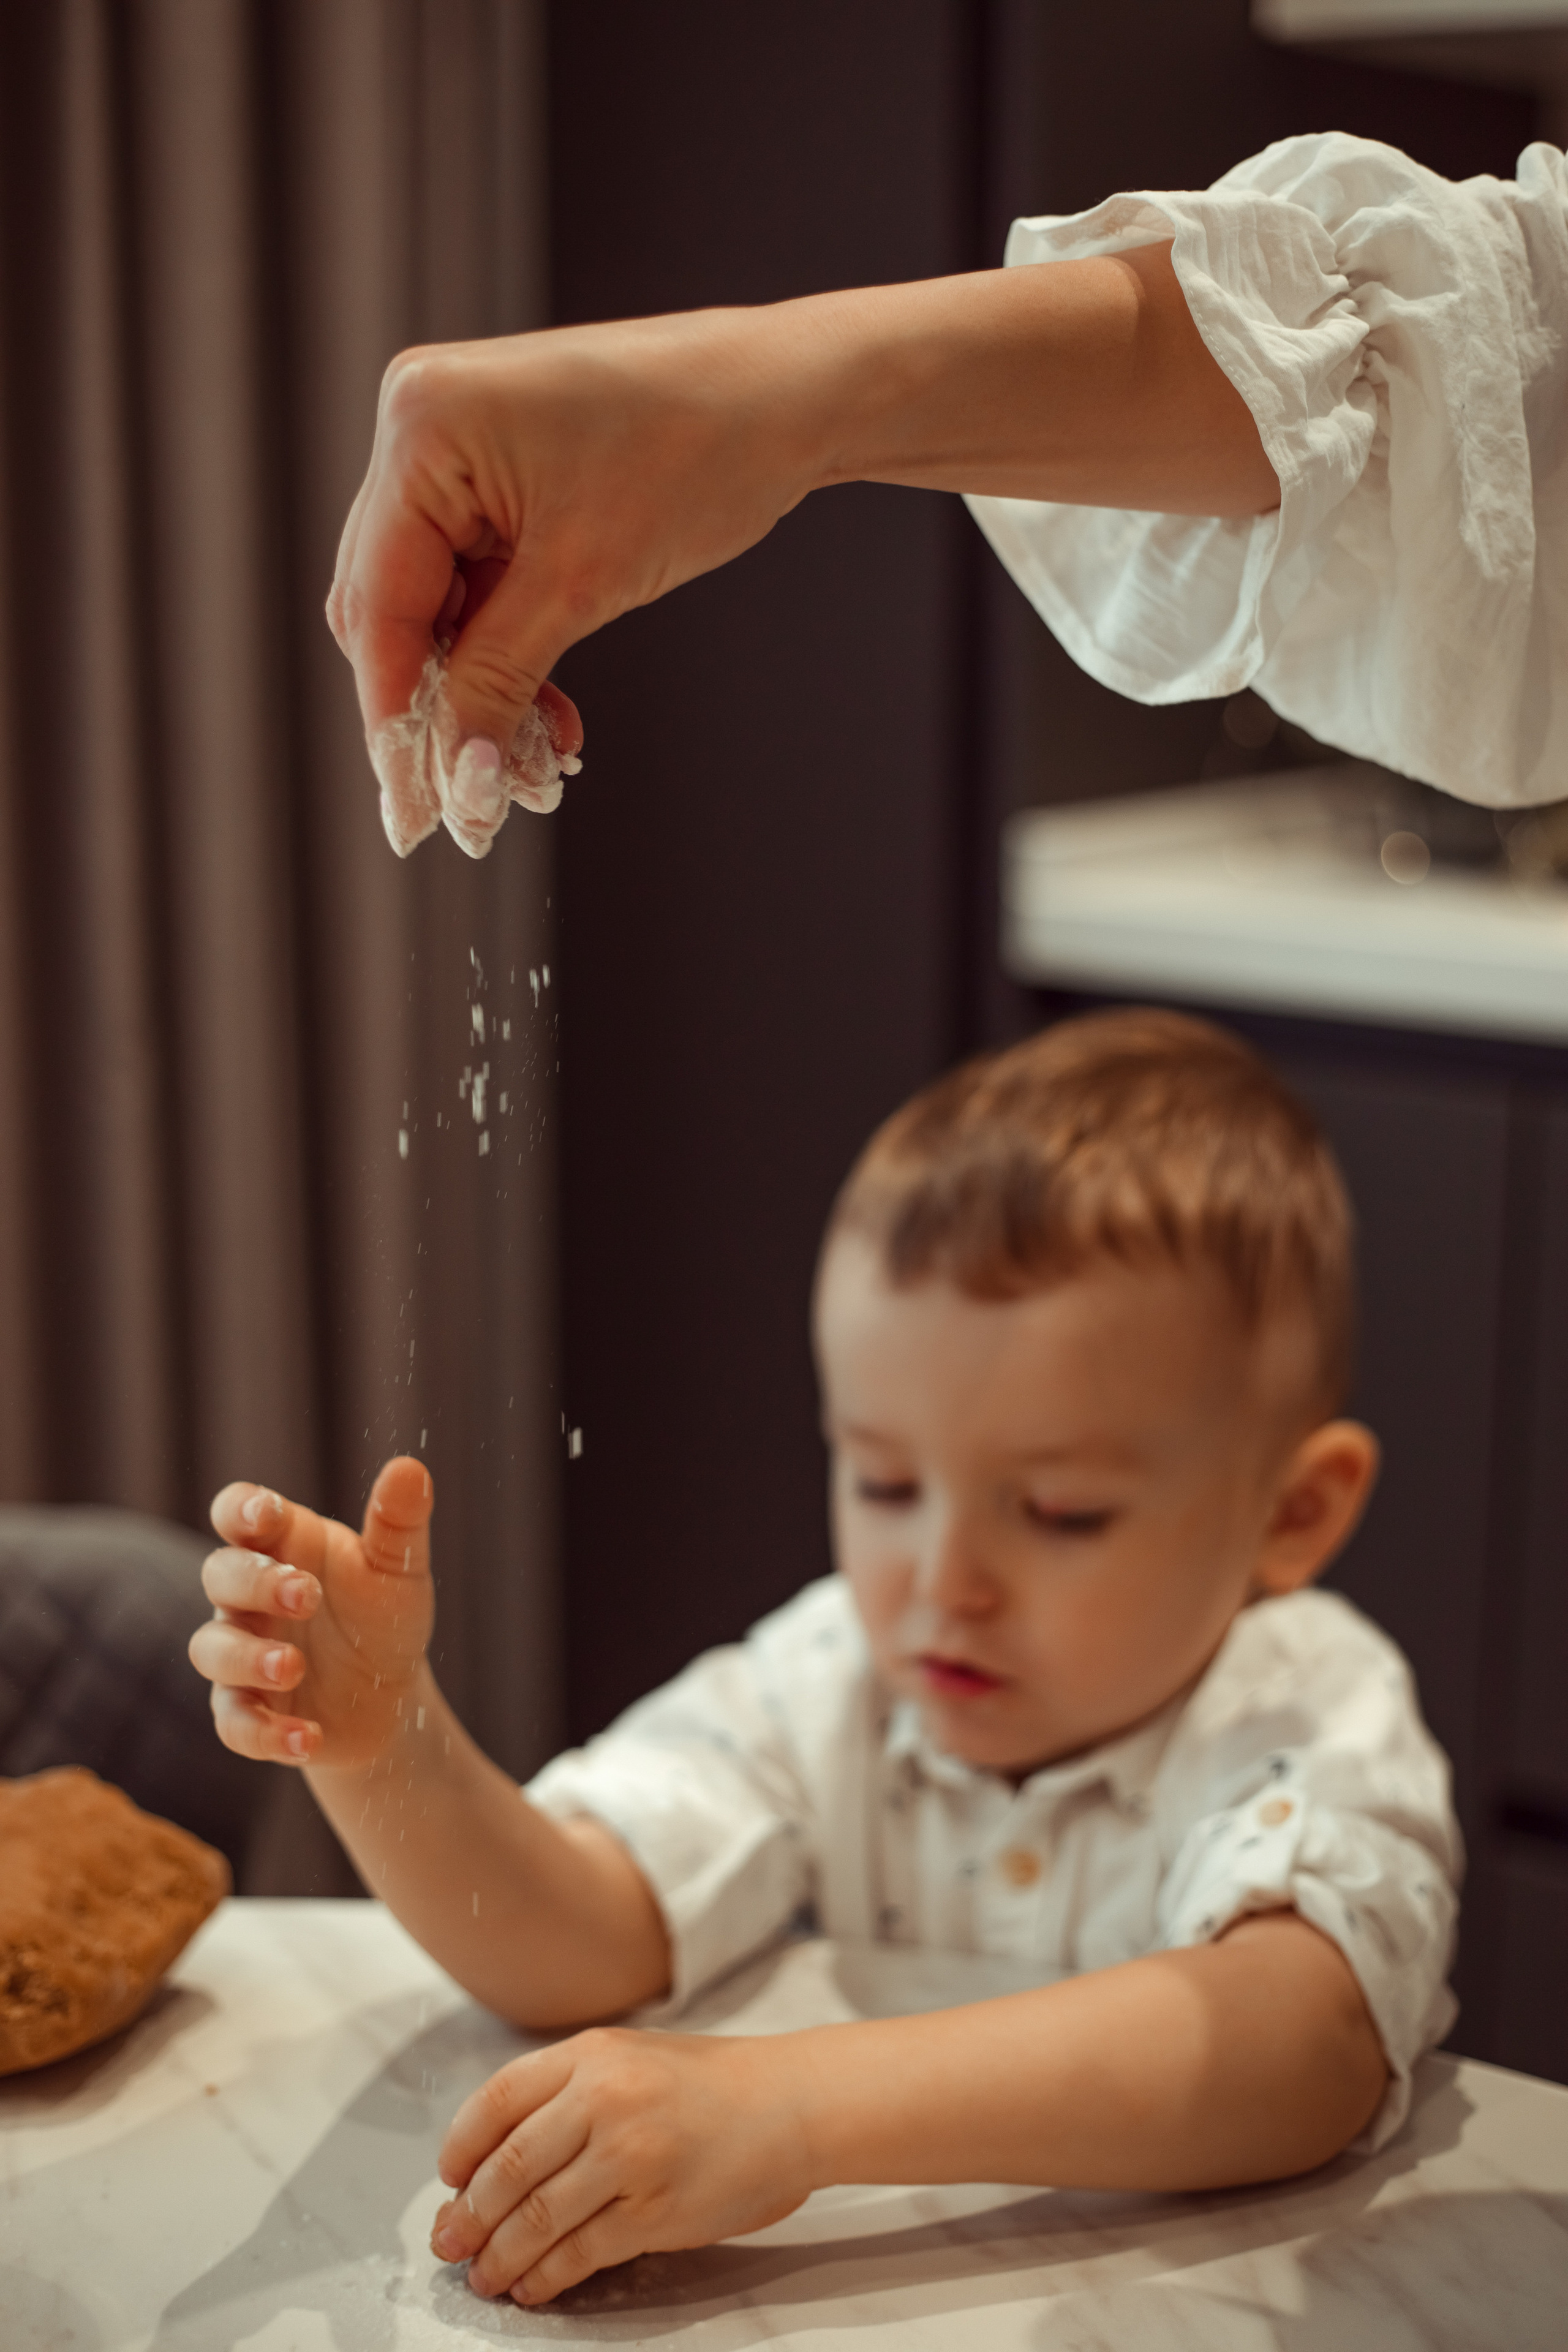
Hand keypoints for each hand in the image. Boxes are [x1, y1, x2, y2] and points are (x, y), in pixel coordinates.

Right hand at [189, 1457, 435, 1769]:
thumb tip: (410, 1468)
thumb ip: (397, 1524)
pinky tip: (308, 1738)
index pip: (238, 1513)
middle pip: (220, 1575)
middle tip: (307, 1595)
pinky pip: (235, 1723)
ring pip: (212, 1649)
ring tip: (295, 1667)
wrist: (389, 1700)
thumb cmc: (383, 1619)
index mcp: (283, 1547)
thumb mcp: (398, 1572)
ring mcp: (242, 1654)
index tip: (267, 1516)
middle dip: (256, 1583)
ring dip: (249, 1658)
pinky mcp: (248, 1712)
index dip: (242, 1510)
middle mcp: (250, 1599)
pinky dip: (267, 1732)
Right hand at [327, 308, 818, 854]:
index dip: (393, 718)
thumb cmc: (697, 453)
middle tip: (480, 801)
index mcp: (423, 427)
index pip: (379, 602)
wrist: (789, 397)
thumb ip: (499, 679)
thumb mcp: (585, 582)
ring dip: (482, 692)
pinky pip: (479, 587)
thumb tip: (455, 779)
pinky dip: (510, 655)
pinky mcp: (499, 475)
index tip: (413, 813)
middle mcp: (420, 426)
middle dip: (441, 708)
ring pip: (439, 608)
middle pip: (395, 608)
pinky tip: (551, 719)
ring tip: (536, 767)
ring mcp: (457, 448)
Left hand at [429, 2027, 814, 2303]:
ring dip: (499, 2255)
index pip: (497, 2102)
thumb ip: (568, 2093)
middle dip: (468, 2215)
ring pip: (536, 2218)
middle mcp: (604, 2099)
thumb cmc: (711, 2084)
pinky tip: (533, 2285)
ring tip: (483, 2275)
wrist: (788, 2104)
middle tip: (449, 2242)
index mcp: (592, 2055)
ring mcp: (629, 2157)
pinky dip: (546, 2276)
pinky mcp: (654, 2212)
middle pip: (507, 2168)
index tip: (447, 2180)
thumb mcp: (631, 2059)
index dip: (460, 2148)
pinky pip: (580, 2252)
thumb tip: (495, 2159)